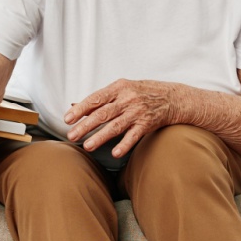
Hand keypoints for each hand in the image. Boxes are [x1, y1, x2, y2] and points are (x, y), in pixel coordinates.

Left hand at [64, 79, 182, 158]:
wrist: (172, 98)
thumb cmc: (142, 93)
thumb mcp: (122, 89)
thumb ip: (100, 99)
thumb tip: (74, 106)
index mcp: (118, 88)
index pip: (95, 98)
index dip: (80, 109)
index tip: (68, 119)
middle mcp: (127, 99)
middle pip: (103, 113)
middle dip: (85, 125)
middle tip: (72, 135)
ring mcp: (137, 112)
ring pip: (116, 126)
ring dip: (100, 137)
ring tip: (87, 146)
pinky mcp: (147, 124)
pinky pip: (134, 136)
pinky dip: (124, 145)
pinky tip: (115, 153)